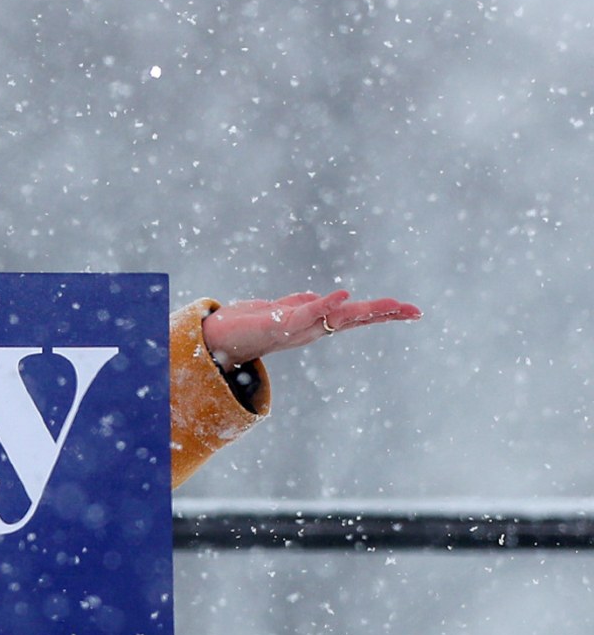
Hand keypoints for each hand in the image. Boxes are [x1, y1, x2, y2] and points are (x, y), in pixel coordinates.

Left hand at [202, 290, 420, 367]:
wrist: (218, 339)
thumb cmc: (251, 324)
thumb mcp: (284, 310)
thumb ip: (306, 305)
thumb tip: (326, 299)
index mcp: (317, 324)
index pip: (356, 317)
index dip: (383, 313)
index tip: (413, 310)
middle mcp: (312, 328)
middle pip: (355, 319)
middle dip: (385, 313)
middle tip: (415, 311)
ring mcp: (298, 327)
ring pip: (338, 318)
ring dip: (364, 310)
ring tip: (391, 303)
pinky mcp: (280, 322)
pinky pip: (307, 313)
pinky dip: (326, 304)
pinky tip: (344, 295)